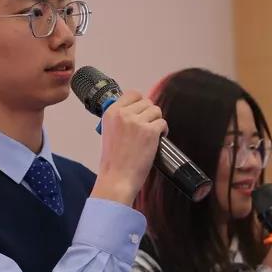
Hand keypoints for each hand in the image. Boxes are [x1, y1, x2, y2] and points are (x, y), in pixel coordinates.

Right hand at [91, 90, 166, 205]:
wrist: (117, 177)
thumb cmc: (113, 160)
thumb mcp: (108, 132)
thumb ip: (119, 119)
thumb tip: (135, 111)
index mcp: (111, 112)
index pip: (132, 94)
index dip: (140, 103)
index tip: (142, 112)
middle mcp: (123, 114)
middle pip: (147, 102)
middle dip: (149, 114)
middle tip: (147, 127)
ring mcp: (137, 122)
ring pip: (156, 111)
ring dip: (157, 122)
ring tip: (153, 134)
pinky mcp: (150, 132)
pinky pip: (163, 123)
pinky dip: (163, 131)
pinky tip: (158, 140)